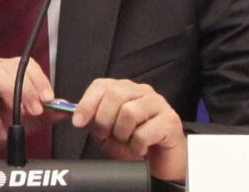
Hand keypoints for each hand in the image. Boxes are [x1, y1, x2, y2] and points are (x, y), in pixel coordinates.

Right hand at [0, 57, 63, 158]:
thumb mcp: (17, 123)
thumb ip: (40, 116)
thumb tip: (62, 110)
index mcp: (0, 74)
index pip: (23, 65)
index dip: (39, 79)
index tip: (50, 98)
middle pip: (8, 67)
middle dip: (27, 87)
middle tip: (37, 109)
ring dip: (10, 92)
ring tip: (21, 114)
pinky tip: (1, 131)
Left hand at [72, 79, 186, 181]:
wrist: (161, 164)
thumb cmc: (135, 145)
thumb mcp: (108, 134)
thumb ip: (94, 122)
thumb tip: (78, 116)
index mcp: (125, 90)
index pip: (102, 85)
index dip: (87, 103)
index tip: (78, 121)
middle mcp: (142, 92)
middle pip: (115, 94)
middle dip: (104, 119)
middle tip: (106, 135)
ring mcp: (158, 104)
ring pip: (129, 111)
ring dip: (123, 134)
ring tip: (128, 142)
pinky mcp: (170, 121)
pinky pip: (144, 132)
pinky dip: (137, 146)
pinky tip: (141, 148)